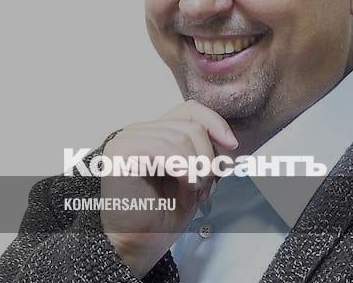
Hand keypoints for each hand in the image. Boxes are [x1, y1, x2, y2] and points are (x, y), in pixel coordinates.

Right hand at [100, 100, 237, 277]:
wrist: (138, 243)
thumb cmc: (163, 214)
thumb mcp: (195, 177)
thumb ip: (207, 153)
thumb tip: (229, 142)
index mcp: (156, 133)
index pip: (191, 110)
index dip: (215, 123)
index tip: (232, 146)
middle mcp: (140, 131)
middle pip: (191, 126)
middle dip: (208, 159)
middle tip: (204, 187)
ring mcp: (128, 139)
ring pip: (181, 137)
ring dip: (197, 168)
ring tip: (192, 190)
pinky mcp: (120, 153)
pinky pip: (163, 148)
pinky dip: (182, 167)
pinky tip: (184, 184)